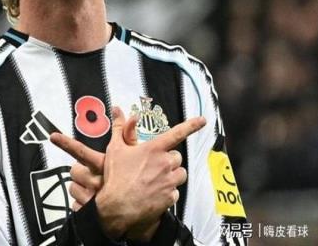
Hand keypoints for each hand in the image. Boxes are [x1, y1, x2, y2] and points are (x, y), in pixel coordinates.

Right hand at [51, 108, 205, 240]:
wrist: (117, 207)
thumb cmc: (116, 177)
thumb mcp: (115, 149)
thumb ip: (120, 128)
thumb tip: (117, 110)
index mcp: (153, 149)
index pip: (176, 133)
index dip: (191, 125)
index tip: (202, 120)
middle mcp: (165, 163)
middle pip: (177, 157)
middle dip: (168, 160)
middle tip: (153, 165)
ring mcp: (169, 181)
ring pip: (180, 174)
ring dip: (171, 175)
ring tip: (155, 179)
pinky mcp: (170, 197)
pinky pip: (175, 191)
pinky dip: (167, 192)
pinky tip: (154, 192)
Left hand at [64, 113, 137, 210]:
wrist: (146, 218)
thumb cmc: (142, 185)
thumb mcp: (138, 157)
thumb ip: (127, 134)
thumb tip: (125, 113)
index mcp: (104, 165)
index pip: (81, 151)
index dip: (66, 143)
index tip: (54, 136)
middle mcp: (97, 181)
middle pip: (74, 171)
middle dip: (80, 172)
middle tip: (92, 175)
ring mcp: (92, 199)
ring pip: (74, 189)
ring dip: (83, 190)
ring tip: (97, 192)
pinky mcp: (88, 214)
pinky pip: (76, 207)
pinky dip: (84, 206)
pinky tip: (96, 205)